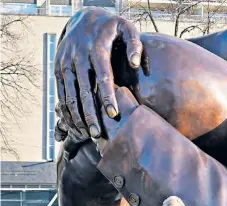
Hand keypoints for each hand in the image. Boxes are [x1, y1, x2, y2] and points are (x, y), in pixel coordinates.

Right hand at [55, 7, 147, 142]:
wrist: (84, 18)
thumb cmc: (112, 28)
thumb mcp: (127, 28)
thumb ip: (135, 44)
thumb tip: (135, 63)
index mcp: (96, 49)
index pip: (103, 76)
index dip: (107, 96)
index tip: (113, 113)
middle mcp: (78, 57)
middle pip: (83, 90)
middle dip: (90, 113)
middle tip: (97, 134)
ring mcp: (65, 63)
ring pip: (69, 95)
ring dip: (76, 116)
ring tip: (87, 134)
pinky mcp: (58, 69)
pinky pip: (60, 93)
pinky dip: (65, 110)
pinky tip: (75, 125)